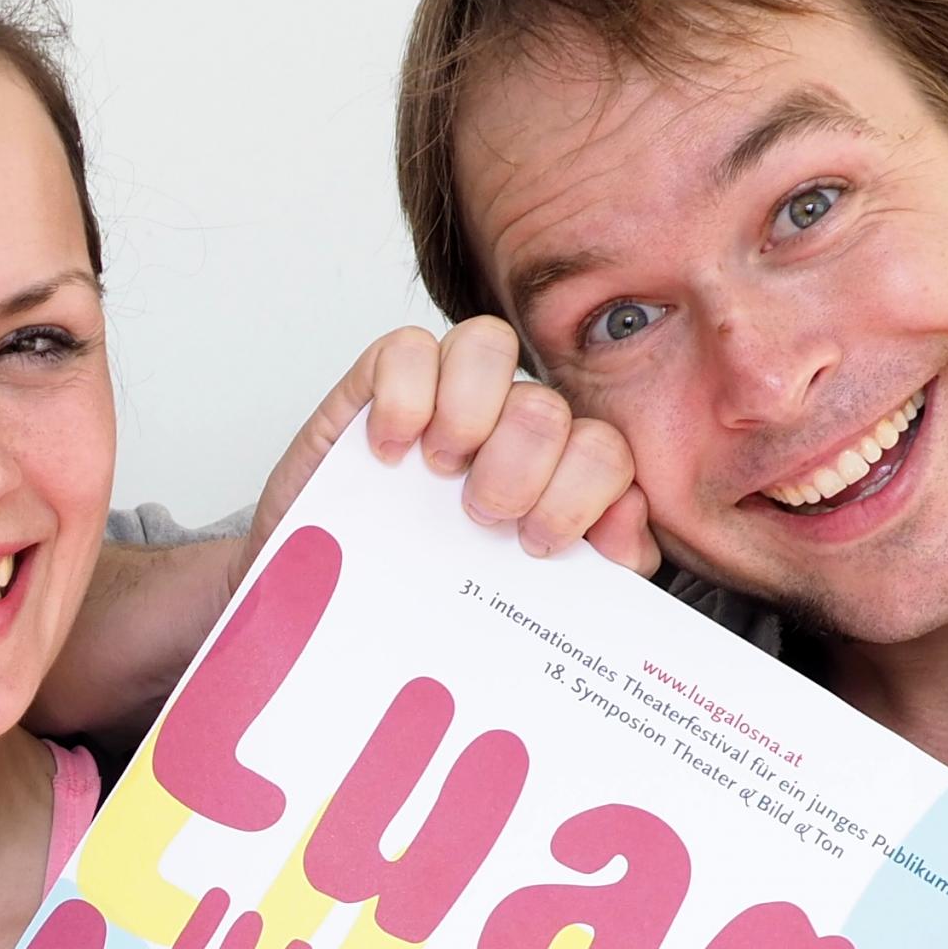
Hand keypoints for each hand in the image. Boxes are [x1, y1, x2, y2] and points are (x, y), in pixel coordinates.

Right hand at [253, 319, 655, 570]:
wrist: (320, 602)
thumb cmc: (419, 598)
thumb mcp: (511, 601)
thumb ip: (594, 572)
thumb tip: (626, 525)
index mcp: (553, 473)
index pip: (604, 451)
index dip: (580, 494)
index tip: (536, 542)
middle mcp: (506, 425)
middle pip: (547, 406)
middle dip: (519, 469)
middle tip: (480, 514)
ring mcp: (445, 393)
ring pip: (488, 346)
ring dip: (468, 416)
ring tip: (439, 469)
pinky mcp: (381, 378)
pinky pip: (409, 346)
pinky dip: (403, 395)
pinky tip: (389, 449)